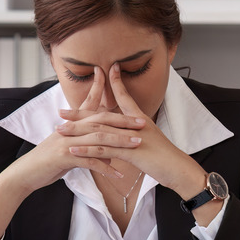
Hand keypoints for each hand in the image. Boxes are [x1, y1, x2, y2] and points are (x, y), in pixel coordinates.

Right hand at [4, 66, 145, 192]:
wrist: (26, 173)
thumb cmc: (49, 162)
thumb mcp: (71, 152)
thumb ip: (91, 150)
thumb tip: (112, 155)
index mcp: (71, 125)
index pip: (90, 105)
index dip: (103, 92)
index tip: (119, 86)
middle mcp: (69, 129)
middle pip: (100, 120)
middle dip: (123, 121)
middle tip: (143, 123)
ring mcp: (66, 142)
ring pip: (98, 138)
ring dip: (120, 141)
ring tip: (137, 144)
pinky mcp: (64, 157)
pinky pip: (89, 161)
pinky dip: (105, 167)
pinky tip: (119, 175)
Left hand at [58, 63, 206, 198]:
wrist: (179, 169)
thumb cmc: (165, 156)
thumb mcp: (149, 139)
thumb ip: (134, 133)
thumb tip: (123, 131)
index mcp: (139, 119)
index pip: (124, 96)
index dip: (113, 83)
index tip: (102, 71)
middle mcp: (134, 124)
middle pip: (102, 115)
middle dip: (80, 113)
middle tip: (60, 112)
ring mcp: (132, 138)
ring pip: (99, 132)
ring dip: (78, 131)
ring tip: (61, 130)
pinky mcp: (131, 153)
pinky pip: (105, 150)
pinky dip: (87, 150)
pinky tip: (73, 150)